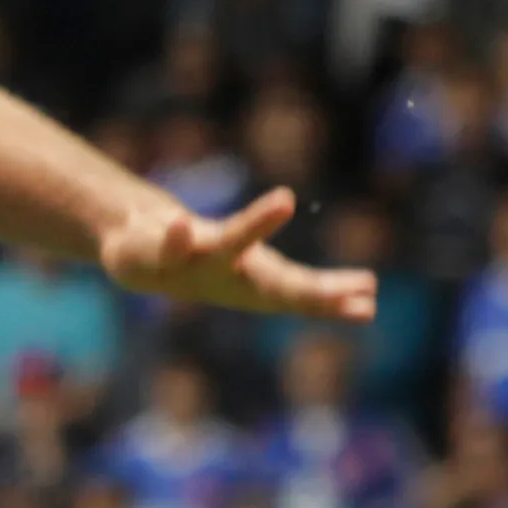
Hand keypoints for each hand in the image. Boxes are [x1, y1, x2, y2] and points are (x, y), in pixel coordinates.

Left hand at [99, 188, 375, 322]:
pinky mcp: (158, 253)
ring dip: (252, 226)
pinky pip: (169, 243)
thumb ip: (310, 285)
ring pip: (224, 248)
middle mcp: (231, 278)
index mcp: (259, 283)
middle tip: (348, 292)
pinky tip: (182, 221)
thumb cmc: (212, 265)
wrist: (137, 261)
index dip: (333, 302)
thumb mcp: (264, 275)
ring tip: (285, 198)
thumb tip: (370, 288)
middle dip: (311, 290)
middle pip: (273, 285)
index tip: (369, 308)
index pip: (302, 295)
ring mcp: (194, 265)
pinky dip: (177, 236)